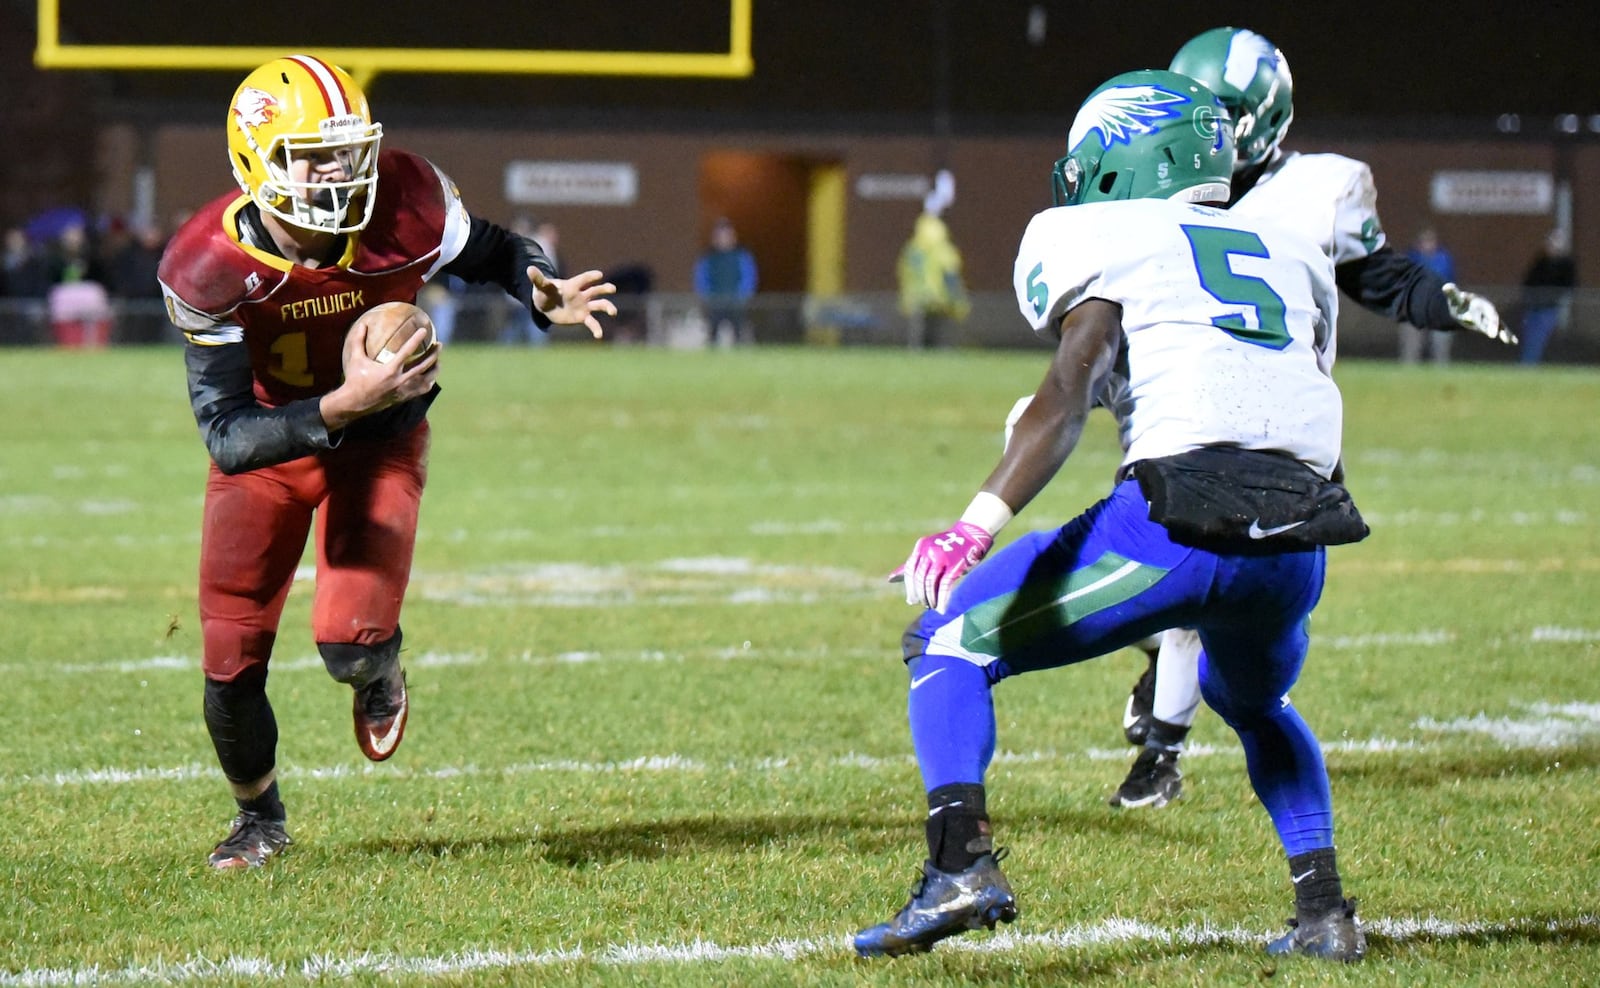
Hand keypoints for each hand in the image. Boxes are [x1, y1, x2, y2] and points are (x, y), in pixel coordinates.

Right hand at [321, 324, 438, 430]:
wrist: (355, 402)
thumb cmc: (355, 379)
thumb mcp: (356, 359)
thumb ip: (358, 341)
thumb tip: (362, 324)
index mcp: (390, 370)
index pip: (407, 352)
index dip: (416, 340)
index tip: (425, 331)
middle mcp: (400, 381)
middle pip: (423, 366)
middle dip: (433, 354)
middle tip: (439, 344)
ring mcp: (404, 390)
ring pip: (426, 379)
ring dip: (435, 369)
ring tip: (438, 359)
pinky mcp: (404, 397)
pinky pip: (422, 390)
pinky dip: (429, 382)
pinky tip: (431, 376)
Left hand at [530, 267, 617, 338]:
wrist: (546, 306)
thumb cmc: (545, 293)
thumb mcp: (541, 287)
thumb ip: (538, 279)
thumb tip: (529, 269)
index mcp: (573, 285)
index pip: (583, 279)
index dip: (591, 277)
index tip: (599, 275)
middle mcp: (581, 294)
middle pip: (596, 290)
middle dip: (604, 289)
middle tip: (612, 289)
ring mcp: (584, 306)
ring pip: (600, 305)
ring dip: (608, 307)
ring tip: (613, 312)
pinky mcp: (583, 317)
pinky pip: (592, 323)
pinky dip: (596, 329)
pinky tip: (599, 336)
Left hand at [889, 521, 993, 611]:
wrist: (973, 533)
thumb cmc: (949, 545)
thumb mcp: (928, 550)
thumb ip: (912, 564)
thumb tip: (890, 579)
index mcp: (921, 547)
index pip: (909, 570)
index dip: (909, 587)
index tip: (911, 600)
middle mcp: (929, 551)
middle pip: (919, 578)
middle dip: (919, 594)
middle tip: (924, 605)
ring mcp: (942, 557)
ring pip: (930, 583)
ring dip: (930, 598)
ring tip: (933, 607)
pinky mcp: (955, 565)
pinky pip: (945, 585)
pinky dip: (942, 599)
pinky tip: (942, 609)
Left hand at [1443, 283, 1515, 344]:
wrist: (1463, 304)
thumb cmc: (1459, 301)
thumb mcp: (1455, 298)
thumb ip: (1452, 293)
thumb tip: (1446, 286)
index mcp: (1482, 304)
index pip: (1489, 313)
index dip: (1492, 321)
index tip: (1491, 333)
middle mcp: (1488, 311)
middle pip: (1494, 320)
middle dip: (1494, 328)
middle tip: (1494, 336)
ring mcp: (1489, 318)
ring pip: (1499, 326)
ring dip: (1505, 333)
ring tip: (1511, 341)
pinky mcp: (1489, 324)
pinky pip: (1499, 330)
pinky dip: (1507, 335)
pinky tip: (1514, 342)